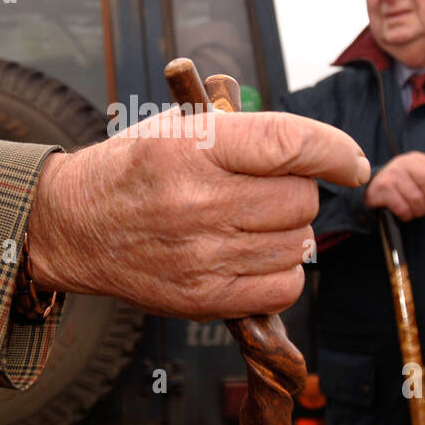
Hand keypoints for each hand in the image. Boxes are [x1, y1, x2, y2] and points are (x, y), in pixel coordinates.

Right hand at [26, 108, 369, 320]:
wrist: (72, 226)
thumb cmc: (130, 170)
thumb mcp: (176, 128)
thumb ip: (242, 132)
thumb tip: (317, 151)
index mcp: (193, 146)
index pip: (288, 143)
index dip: (334, 150)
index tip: (352, 162)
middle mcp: (198, 201)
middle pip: (301, 198)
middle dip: (298, 191)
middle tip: (267, 189)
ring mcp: (202, 254)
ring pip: (297, 244)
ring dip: (289, 232)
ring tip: (252, 222)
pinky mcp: (204, 297)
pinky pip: (283, 288)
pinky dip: (282, 272)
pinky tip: (254, 256)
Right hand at [362, 151, 424, 220]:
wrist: (374, 191)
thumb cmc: (404, 185)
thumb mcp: (423, 177)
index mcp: (418, 159)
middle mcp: (404, 162)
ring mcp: (391, 174)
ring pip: (416, 198)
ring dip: (418, 210)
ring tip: (413, 209)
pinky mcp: (381, 188)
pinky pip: (402, 207)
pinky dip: (406, 215)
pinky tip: (402, 213)